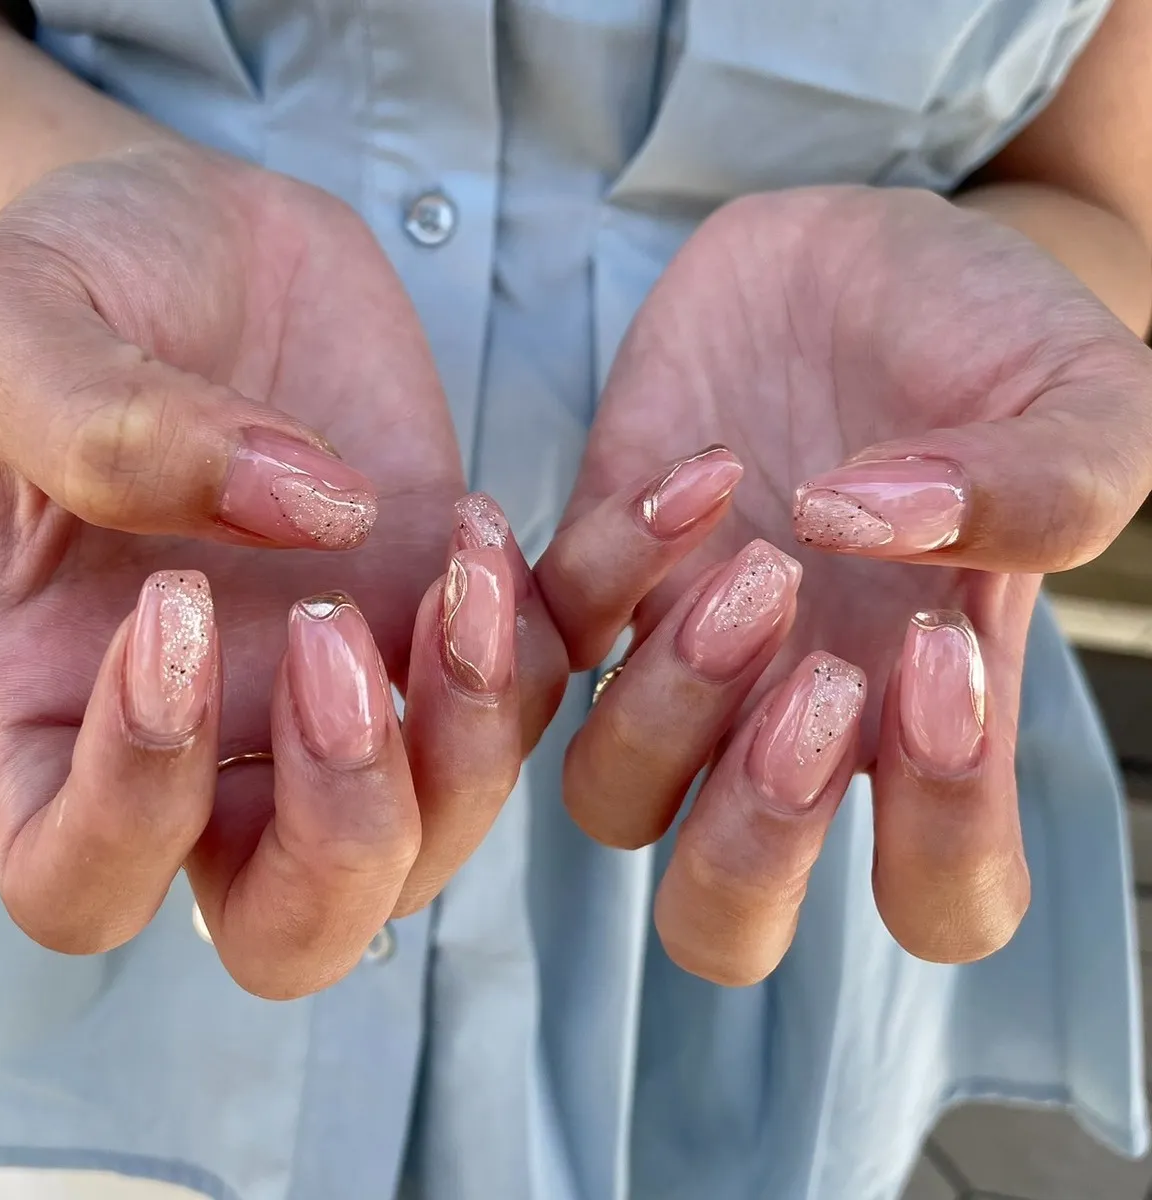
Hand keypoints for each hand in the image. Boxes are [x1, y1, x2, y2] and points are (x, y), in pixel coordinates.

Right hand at [0, 145, 573, 997]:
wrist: (216, 240)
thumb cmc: (93, 278)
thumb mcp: (28, 315)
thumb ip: (103, 423)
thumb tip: (308, 514)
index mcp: (71, 709)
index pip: (83, 880)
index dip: (135, 799)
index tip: (174, 610)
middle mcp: (223, 736)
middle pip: (298, 927)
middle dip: (347, 821)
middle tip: (336, 636)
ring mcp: (357, 688)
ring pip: (445, 827)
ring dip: (478, 723)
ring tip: (464, 556)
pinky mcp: (458, 614)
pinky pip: (546, 677)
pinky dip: (589, 613)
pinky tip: (548, 510)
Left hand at [541, 186, 1151, 983]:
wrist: (852, 256)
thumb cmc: (980, 338)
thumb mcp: (1077, 394)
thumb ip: (1044, 488)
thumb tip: (875, 529)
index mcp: (931, 722)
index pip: (938, 901)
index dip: (940, 832)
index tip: (939, 654)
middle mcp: (795, 721)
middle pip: (724, 916)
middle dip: (756, 836)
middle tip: (816, 678)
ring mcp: (681, 657)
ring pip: (609, 798)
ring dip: (666, 704)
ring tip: (751, 552)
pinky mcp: (600, 574)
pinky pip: (544, 641)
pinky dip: (596, 572)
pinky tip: (687, 470)